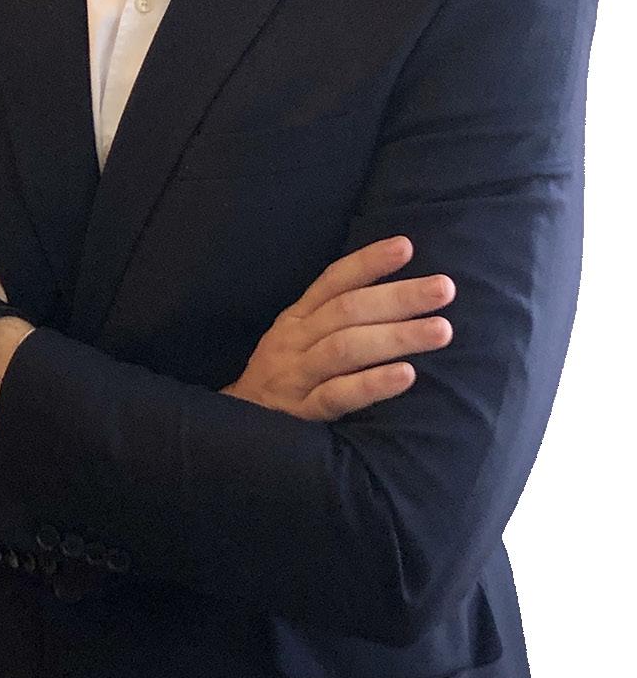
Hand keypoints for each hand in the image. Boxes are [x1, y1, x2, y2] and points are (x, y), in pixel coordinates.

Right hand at [220, 236, 453, 421]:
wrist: (232, 430)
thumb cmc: (283, 380)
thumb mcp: (297, 341)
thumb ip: (332, 319)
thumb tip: (395, 295)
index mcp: (296, 319)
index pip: (333, 282)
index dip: (368, 262)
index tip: (406, 247)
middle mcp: (294, 341)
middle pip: (348, 310)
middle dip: (399, 296)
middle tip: (445, 288)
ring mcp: (296, 377)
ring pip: (345, 348)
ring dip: (396, 336)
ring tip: (441, 330)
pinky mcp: (300, 415)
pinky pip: (337, 396)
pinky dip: (372, 384)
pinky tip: (406, 376)